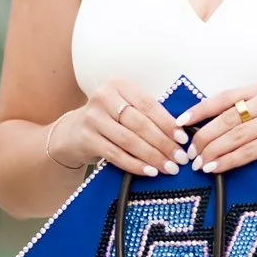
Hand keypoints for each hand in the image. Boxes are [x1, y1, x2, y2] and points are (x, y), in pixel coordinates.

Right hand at [46, 81, 189, 176]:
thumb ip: (148, 114)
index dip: (168, 123)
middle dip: (163, 143)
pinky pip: (116, 155)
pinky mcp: (86, 138)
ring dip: (152, 156)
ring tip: (169, 167)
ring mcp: (93, 118)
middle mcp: (103, 97)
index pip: (149, 105)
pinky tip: (149, 171)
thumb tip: (181, 134)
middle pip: (140, 124)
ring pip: (129, 140)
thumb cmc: (110, 119)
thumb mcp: (126, 107)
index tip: (183, 139)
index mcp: (119, 84)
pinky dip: (135, 165)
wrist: (73, 132)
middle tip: (180, 158)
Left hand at [178, 85, 256, 177]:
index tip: (180, 122)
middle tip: (189, 152)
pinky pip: (246, 151)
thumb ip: (249, 119)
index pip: (224, 98)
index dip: (200, 110)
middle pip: (226, 118)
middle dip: (203, 136)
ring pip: (233, 135)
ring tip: (198, 163)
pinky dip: (227, 161)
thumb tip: (209, 132)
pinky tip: (214, 168)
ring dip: (212, 151)